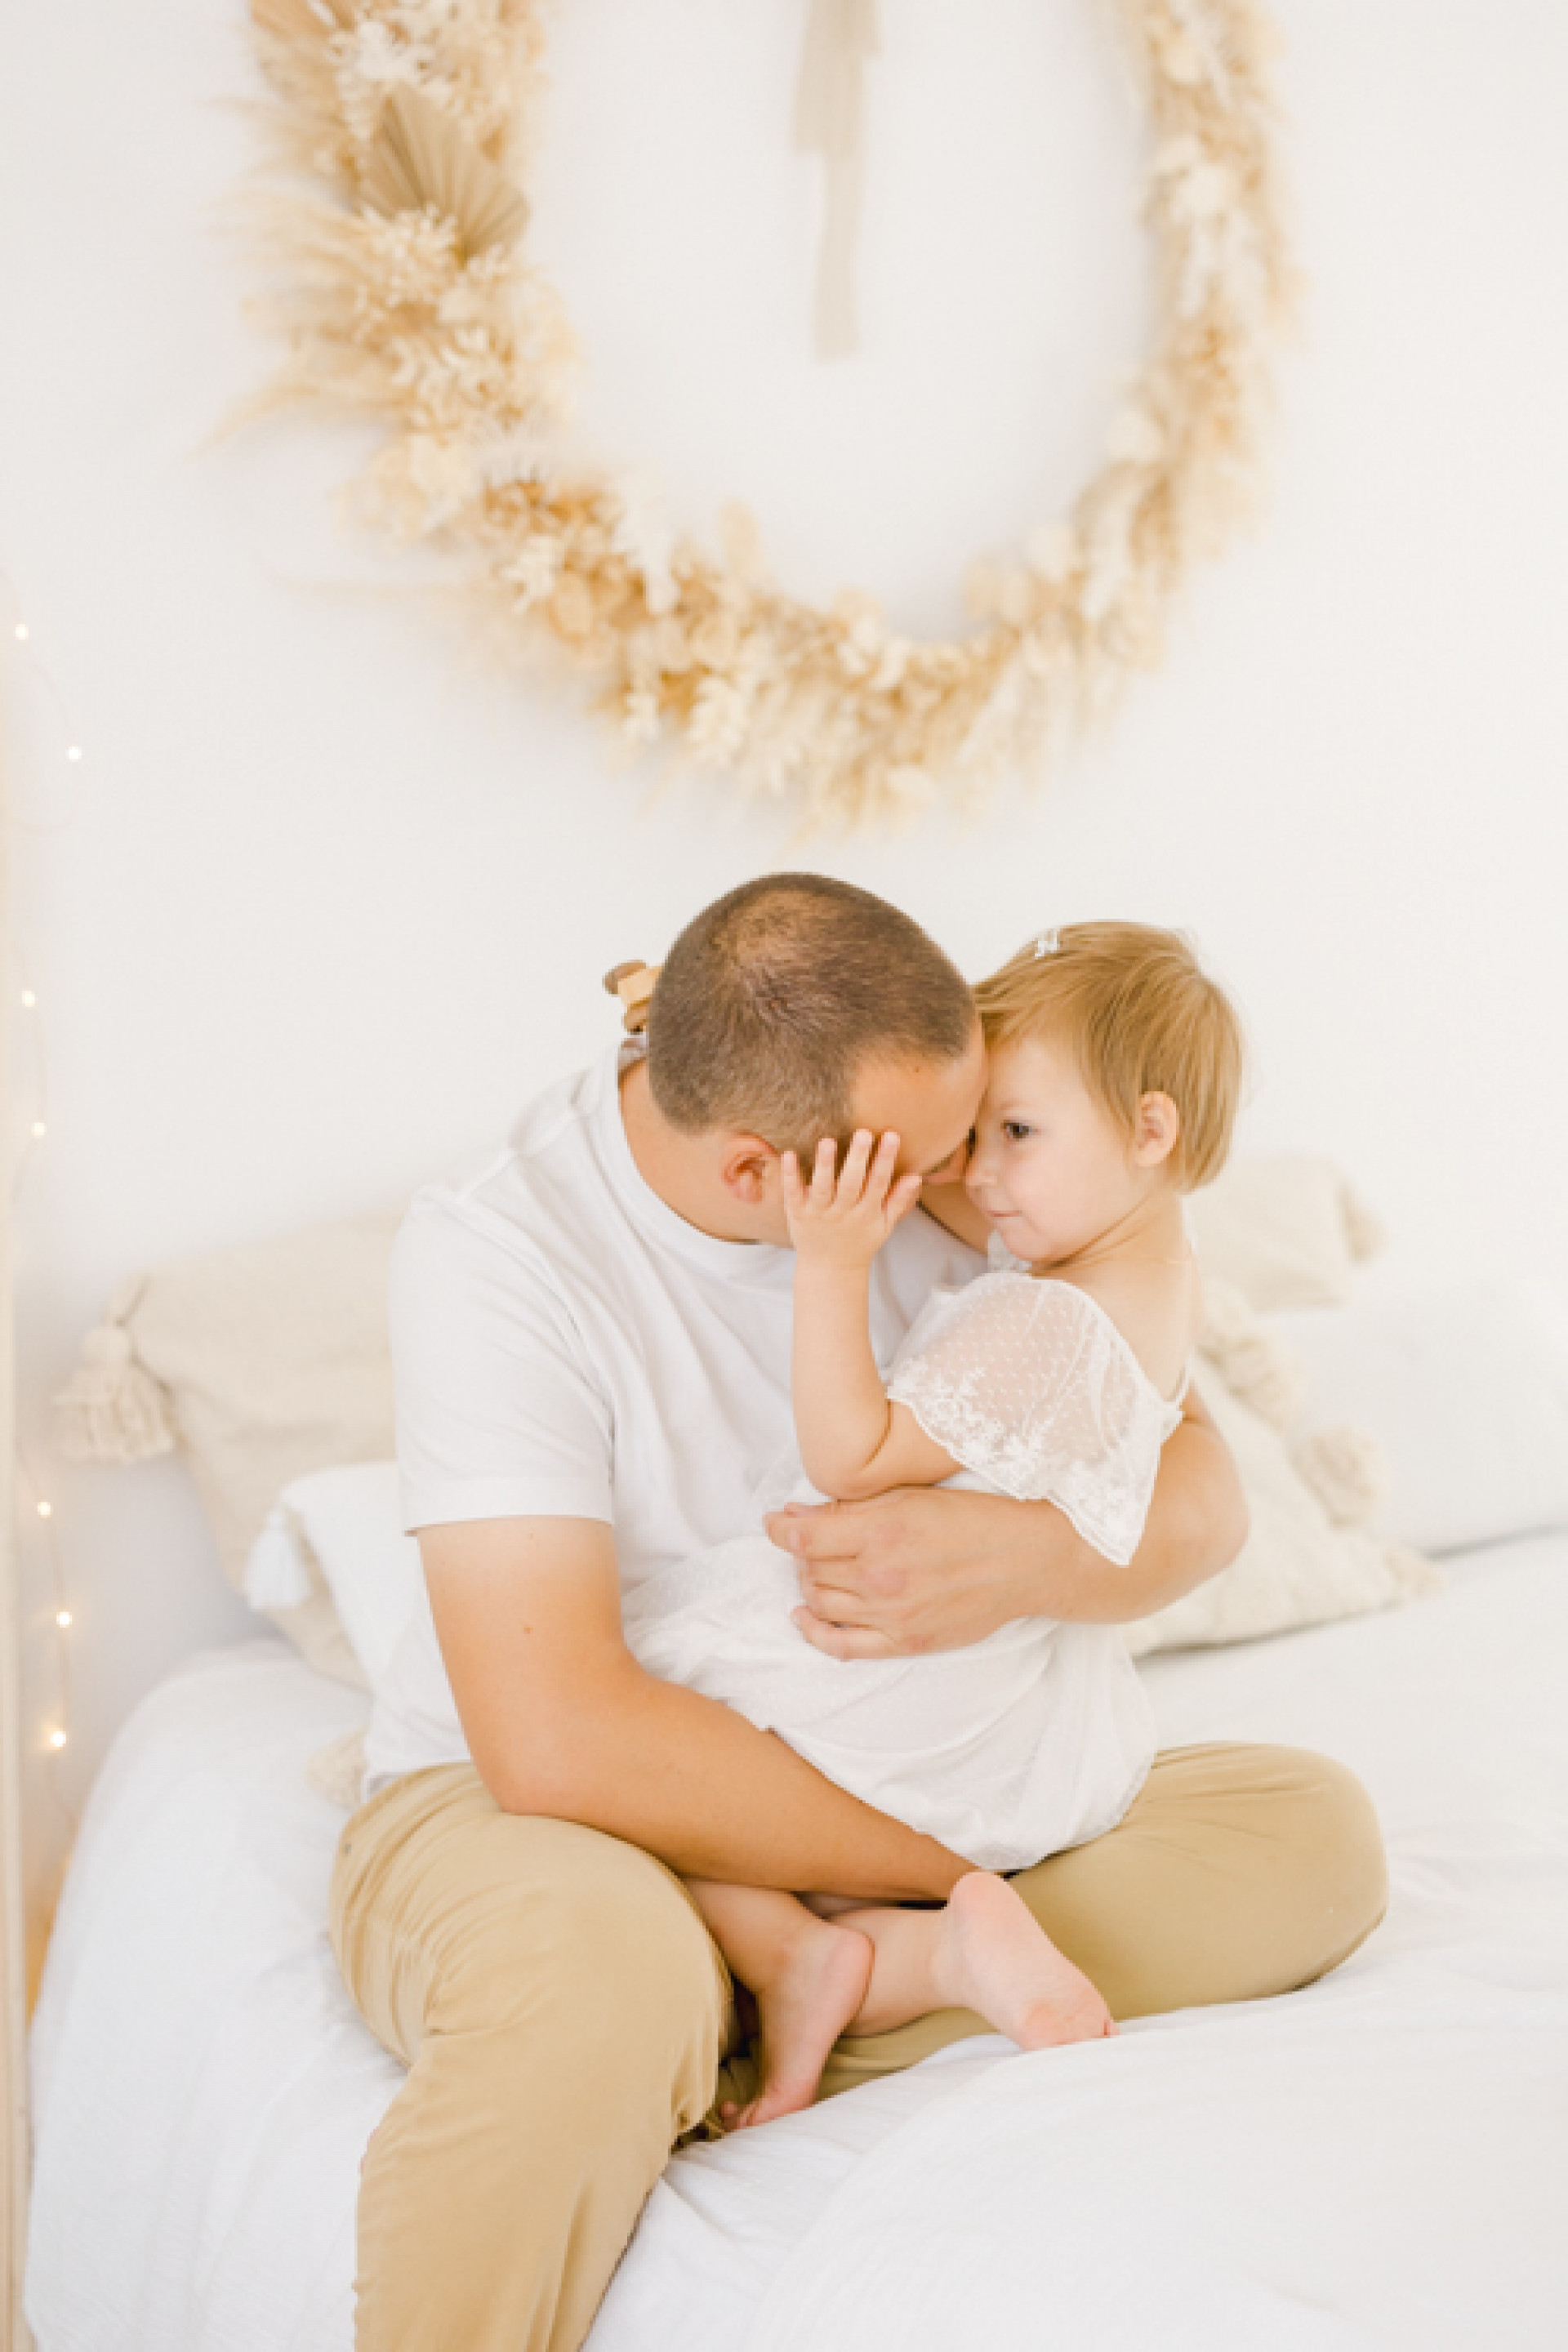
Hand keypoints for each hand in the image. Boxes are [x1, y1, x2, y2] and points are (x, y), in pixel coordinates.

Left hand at [765, 1487, 1043, 1656]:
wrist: (1023, 1560)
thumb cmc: (970, 1519)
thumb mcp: (910, 1496)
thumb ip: (852, 1508)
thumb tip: (797, 1515)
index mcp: (881, 1531)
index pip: (802, 1537)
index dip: (778, 1529)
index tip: (774, 1523)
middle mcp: (880, 1576)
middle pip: (808, 1568)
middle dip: (802, 1551)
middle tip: (813, 1539)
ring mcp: (891, 1614)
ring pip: (819, 1601)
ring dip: (810, 1583)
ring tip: (821, 1567)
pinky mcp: (904, 1642)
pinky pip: (841, 1646)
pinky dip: (814, 1631)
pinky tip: (804, 1615)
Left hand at [781, 1130, 924, 1267]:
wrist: (831, 1270)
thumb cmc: (860, 1242)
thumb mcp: (884, 1226)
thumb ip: (899, 1201)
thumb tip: (916, 1177)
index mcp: (867, 1212)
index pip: (878, 1182)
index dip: (885, 1159)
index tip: (892, 1135)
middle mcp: (843, 1212)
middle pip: (852, 1183)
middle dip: (858, 1158)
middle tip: (864, 1133)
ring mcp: (819, 1214)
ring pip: (822, 1188)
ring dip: (825, 1165)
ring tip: (827, 1141)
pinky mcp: (798, 1214)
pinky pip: (793, 1194)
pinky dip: (791, 1176)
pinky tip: (790, 1154)